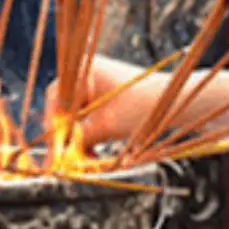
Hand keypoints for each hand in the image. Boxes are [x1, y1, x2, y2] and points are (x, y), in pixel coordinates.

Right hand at [43, 55, 163, 149]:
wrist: (176, 103)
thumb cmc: (140, 108)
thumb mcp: (106, 126)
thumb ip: (79, 139)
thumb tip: (60, 156)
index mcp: (83, 71)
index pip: (55, 97)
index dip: (53, 124)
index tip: (55, 147)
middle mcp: (88, 72)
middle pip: (65, 105)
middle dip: (66, 133)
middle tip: (68, 157)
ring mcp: (98, 82)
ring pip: (77, 112)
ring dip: (79, 135)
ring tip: (87, 157)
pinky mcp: (108, 94)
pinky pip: (90, 113)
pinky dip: (90, 131)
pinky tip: (95, 150)